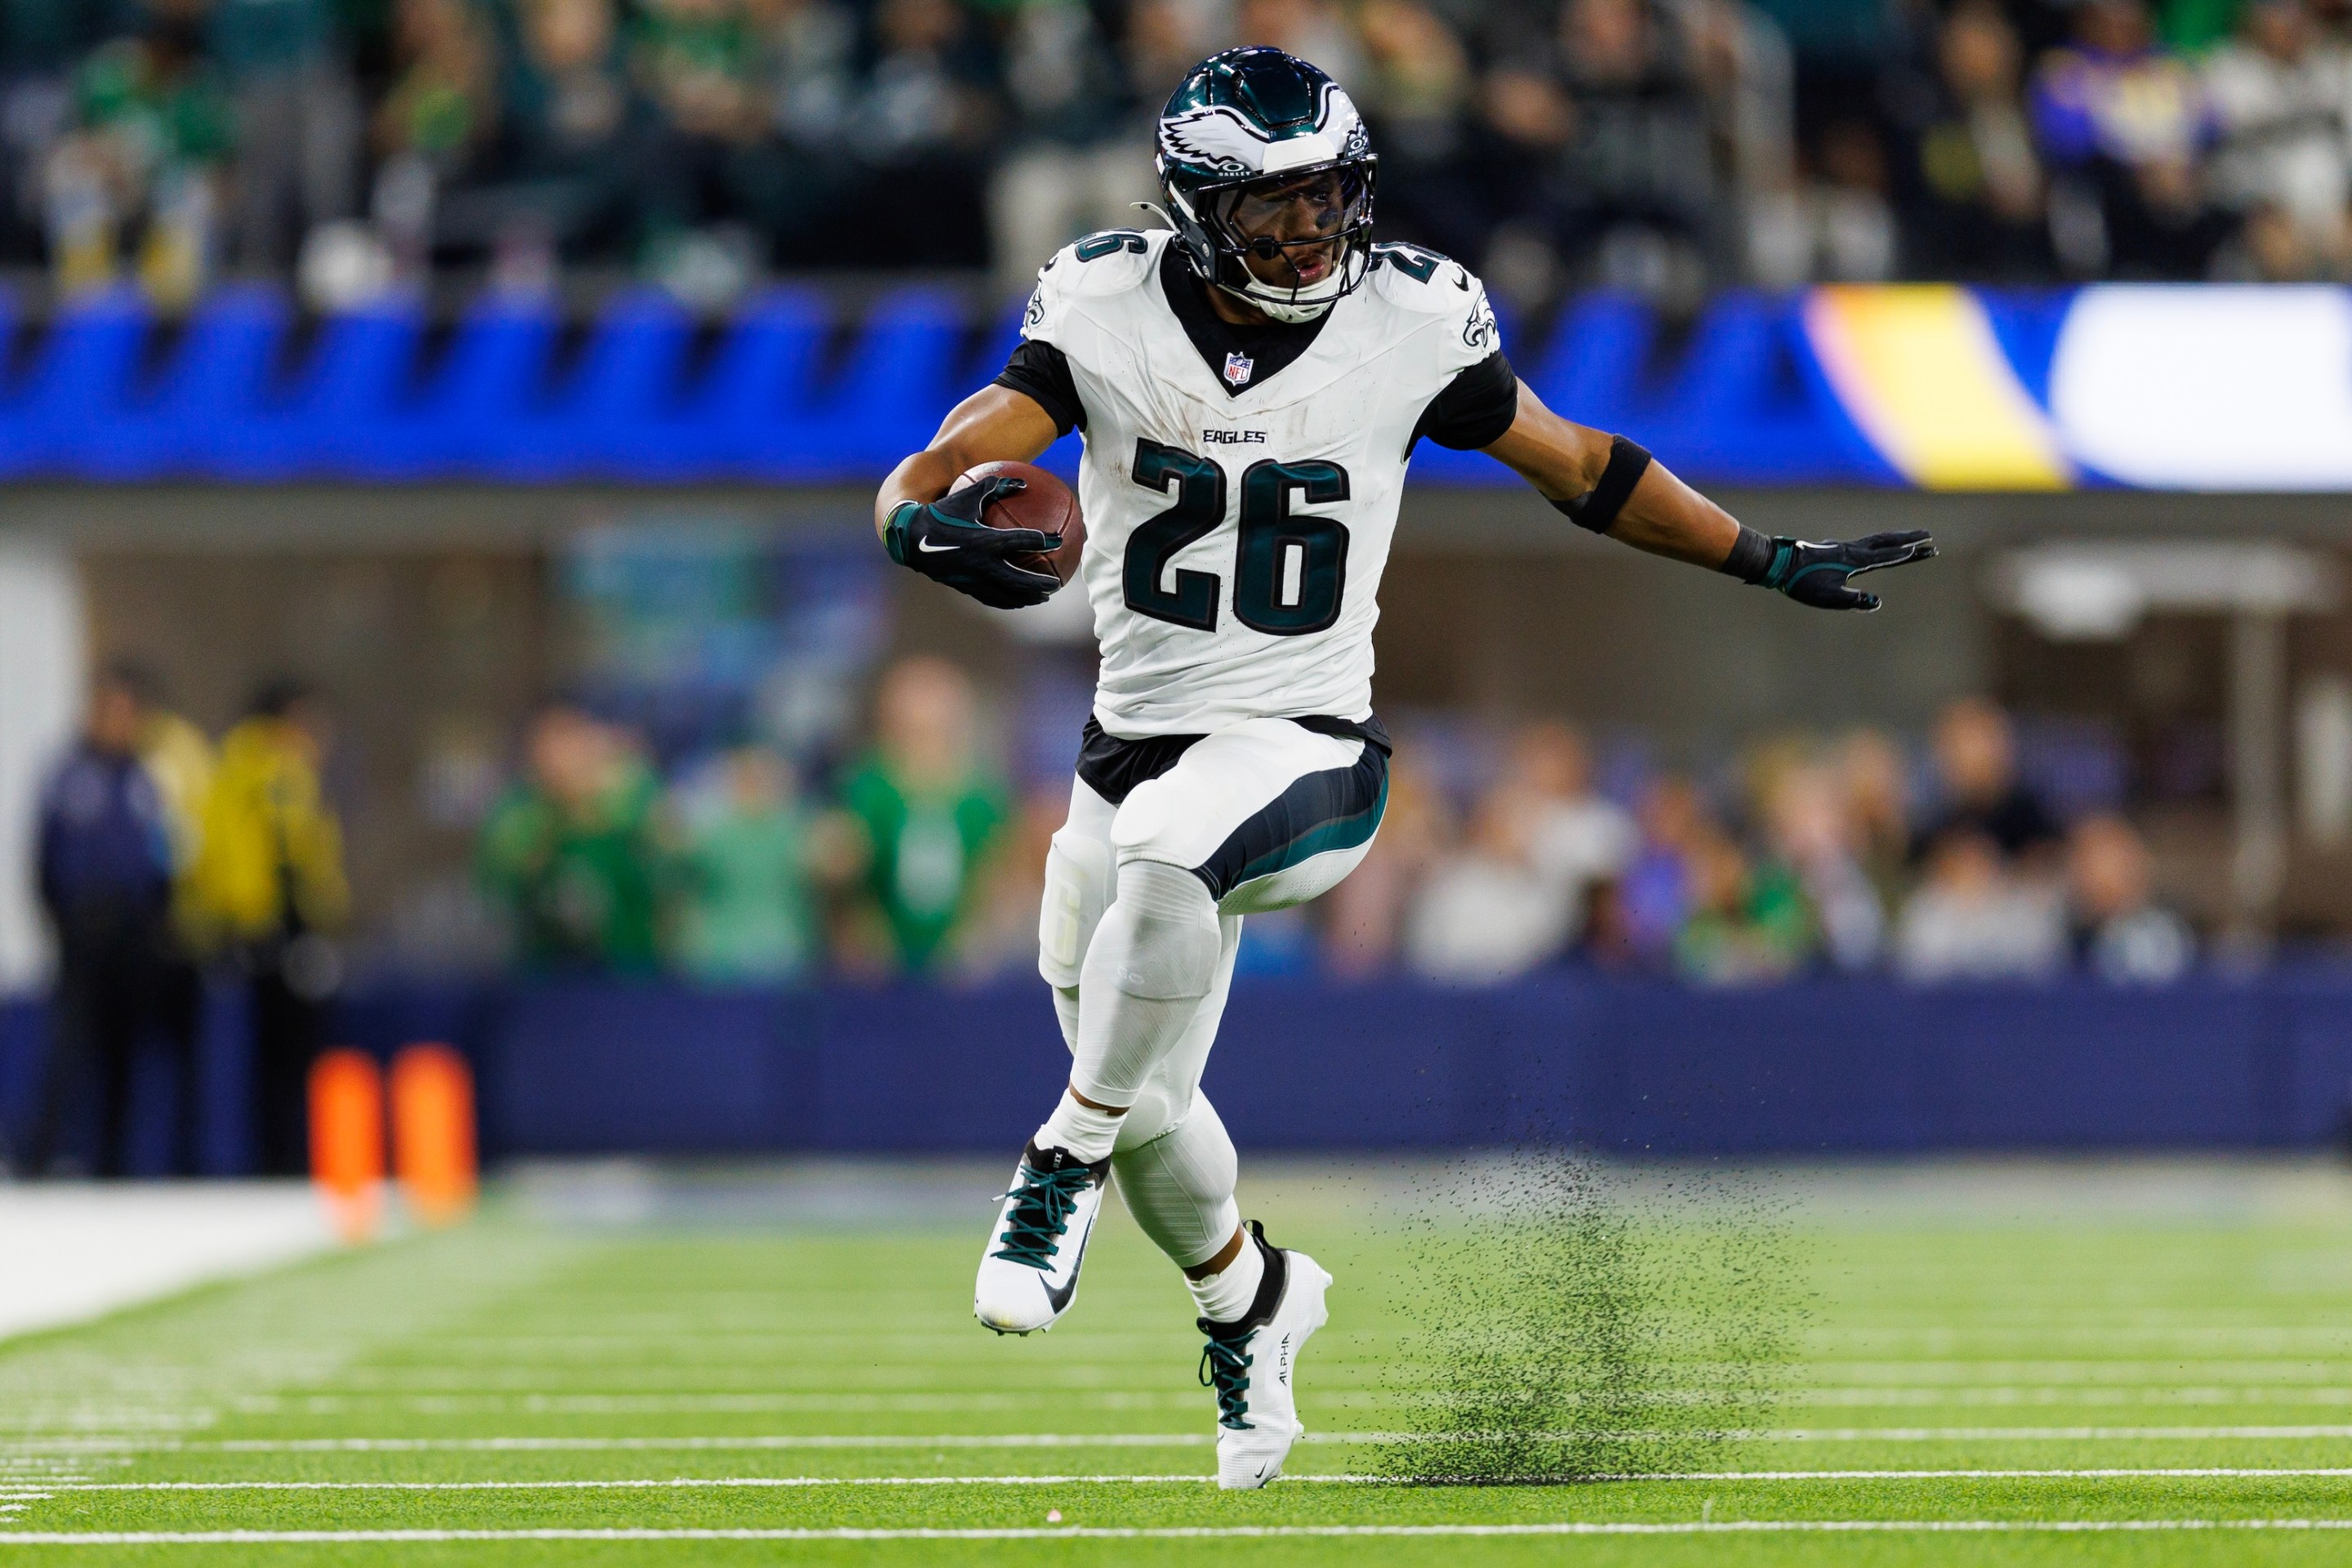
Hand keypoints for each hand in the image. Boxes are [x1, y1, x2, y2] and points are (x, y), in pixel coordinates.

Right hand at [884, 476, 1063, 609]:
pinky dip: (1006, 600)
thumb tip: (1023, 482)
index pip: (1020, 540)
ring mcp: (971, 578)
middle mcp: (979, 562)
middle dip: (1038, 582)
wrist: (910, 536)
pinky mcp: (964, 586)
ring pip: (1004, 593)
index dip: (1042, 540)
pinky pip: (990, 597)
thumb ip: (996, 485)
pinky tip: (1017, 601)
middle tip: (1056, 583)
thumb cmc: (942, 510)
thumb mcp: (968, 494)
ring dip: (1025, 597)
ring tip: (1042, 598)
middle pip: (1017, 578)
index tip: (1059, 540)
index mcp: (983, 539)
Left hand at [1757, 530, 1935, 610]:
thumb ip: (1854, 600)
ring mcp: (1844, 548)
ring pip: (1875, 540)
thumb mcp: (1829, 597)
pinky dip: (1878, 542)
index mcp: (1856, 561)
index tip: (1929, 549)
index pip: (1889, 556)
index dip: (1909, 554)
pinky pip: (1864, 543)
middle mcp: (1852, 550)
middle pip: (1887, 542)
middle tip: (1929, 537)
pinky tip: (1875, 546)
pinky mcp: (1835, 550)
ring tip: (1909, 538)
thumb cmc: (1803, 583)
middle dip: (1909, 540)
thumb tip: (1877, 602)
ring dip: (1894, 538)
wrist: (1779, 564)